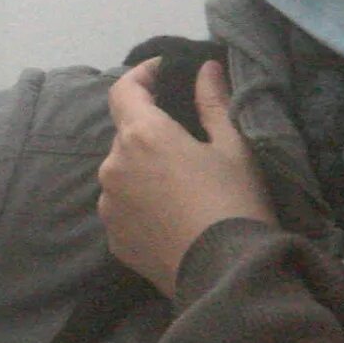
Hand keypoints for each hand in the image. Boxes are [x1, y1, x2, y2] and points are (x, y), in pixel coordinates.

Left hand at [98, 58, 274, 297]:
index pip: (123, 90)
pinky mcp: (112, 237)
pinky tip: (171, 215)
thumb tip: (205, 68)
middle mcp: (113, 165)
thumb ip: (213, 102)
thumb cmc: (235, 201)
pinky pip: (123, 206)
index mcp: (141, 135)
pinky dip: (140, 202)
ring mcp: (108, 204)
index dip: (141, 75)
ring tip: (180, 184)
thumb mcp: (233, 147)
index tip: (163, 72)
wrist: (226, 274)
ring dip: (143, 168)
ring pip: (122, 171)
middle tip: (187, 140)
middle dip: (150, 129)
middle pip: (125, 133)